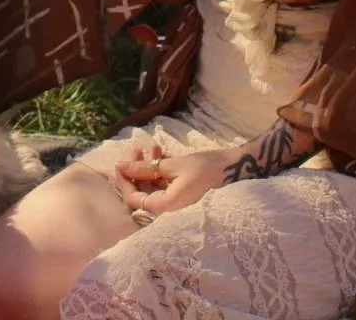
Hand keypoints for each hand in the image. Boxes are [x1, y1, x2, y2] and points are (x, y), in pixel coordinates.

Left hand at [112, 143, 234, 219]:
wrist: (235, 168)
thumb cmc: (205, 168)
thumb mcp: (173, 166)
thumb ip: (144, 168)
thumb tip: (120, 167)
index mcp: (167, 207)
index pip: (135, 201)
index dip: (124, 182)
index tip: (120, 163)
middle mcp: (170, 209)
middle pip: (142, 193)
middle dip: (136, 171)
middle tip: (136, 149)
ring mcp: (176, 201)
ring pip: (153, 186)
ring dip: (149, 166)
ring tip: (150, 147)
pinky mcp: (182, 193)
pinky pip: (164, 183)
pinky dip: (160, 169)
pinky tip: (161, 151)